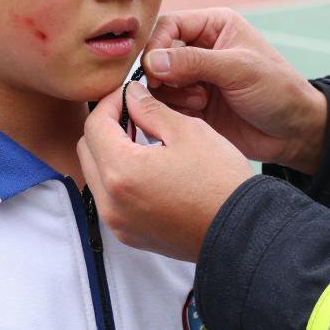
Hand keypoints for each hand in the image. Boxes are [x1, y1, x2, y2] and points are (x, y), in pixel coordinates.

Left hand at [78, 82, 253, 261]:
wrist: (242, 232)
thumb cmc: (220, 181)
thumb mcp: (188, 131)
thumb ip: (150, 109)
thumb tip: (131, 95)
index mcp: (121, 172)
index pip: (95, 124)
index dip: (111, 102)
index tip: (130, 94)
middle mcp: (110, 202)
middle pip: (87, 149)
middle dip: (105, 126)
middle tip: (133, 113)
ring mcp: (118, 223)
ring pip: (95, 174)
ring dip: (109, 152)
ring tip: (141, 139)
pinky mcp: (129, 235)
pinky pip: (109, 198)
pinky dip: (118, 177)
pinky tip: (147, 167)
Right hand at [141, 8, 327, 173]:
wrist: (293, 133)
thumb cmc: (277, 90)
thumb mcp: (239, 69)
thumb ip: (194, 62)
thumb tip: (151, 61)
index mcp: (213, 26)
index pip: (168, 25)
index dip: (156, 45)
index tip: (153, 69)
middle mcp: (199, 49)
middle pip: (157, 54)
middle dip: (163, 74)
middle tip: (180, 88)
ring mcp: (194, 78)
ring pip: (157, 82)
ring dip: (172, 93)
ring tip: (201, 102)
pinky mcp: (192, 105)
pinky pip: (166, 105)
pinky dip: (175, 110)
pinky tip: (200, 113)